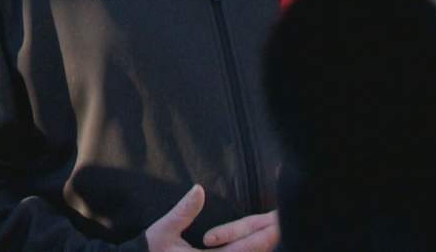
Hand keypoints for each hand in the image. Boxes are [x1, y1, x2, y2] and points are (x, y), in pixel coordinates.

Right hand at [145, 186, 278, 251]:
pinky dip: (248, 250)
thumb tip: (199, 190)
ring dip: (260, 247)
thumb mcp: (163, 231)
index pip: (243, 250)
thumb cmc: (149, 250)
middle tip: (286, 223)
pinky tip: (258, 243)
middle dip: (269, 242)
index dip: (264, 237)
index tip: (279, 224)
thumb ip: (183, 212)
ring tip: (279, 232)